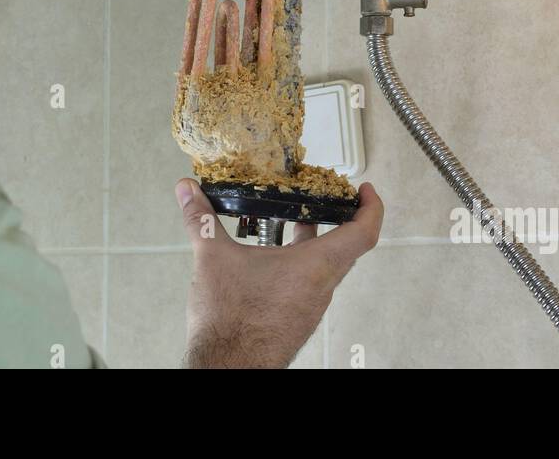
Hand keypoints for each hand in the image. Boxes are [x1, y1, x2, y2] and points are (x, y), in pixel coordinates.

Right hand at [175, 178, 382, 368]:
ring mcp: (311, 305)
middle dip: (335, 218)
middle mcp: (321, 287)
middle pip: (345, 246)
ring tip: (289, 221)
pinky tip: (271, 259)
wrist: (227, 367)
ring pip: (324, 266)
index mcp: (314, 266)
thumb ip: (200, 218)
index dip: (371, 207)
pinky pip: (309, 284)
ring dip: (312, 242)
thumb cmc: (230, 321)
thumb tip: (187, 191)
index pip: (363, 233)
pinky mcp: (297, 318)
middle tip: (322, 197)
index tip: (365, 191)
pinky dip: (299, 264)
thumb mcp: (212, 257)